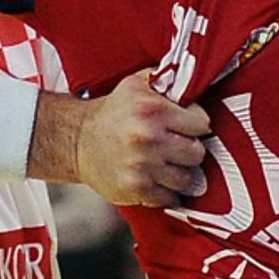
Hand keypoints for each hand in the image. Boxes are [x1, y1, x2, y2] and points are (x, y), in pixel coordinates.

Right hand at [75, 70, 210, 207]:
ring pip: (187, 179)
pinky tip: (158, 181)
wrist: (76, 139)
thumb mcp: (136, 84)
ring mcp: (142, 166)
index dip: (196, 125)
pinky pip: (170, 198)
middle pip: (197, 153)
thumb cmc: (112, 111)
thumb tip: (194, 82)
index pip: (201, 124)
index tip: (188, 127)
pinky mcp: (135, 189)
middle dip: (190, 149)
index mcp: (152, 110)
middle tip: (178, 146)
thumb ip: (167, 80)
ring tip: (169, 164)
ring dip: (181, 173)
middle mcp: (149, 138)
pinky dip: (168, 193)